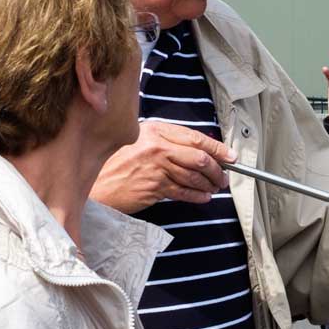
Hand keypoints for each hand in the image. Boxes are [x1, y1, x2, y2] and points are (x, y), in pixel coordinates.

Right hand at [91, 120, 235, 212]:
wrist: (99, 184)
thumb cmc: (119, 163)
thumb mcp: (141, 142)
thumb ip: (167, 143)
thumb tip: (199, 152)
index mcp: (156, 130)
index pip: (195, 138)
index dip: (217, 148)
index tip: (230, 156)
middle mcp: (158, 147)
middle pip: (199, 157)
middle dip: (217, 169)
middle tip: (223, 177)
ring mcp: (156, 167)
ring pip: (193, 176)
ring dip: (208, 184)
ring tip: (214, 188)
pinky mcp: (154, 187)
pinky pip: (183, 192)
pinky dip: (197, 196)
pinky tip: (203, 198)